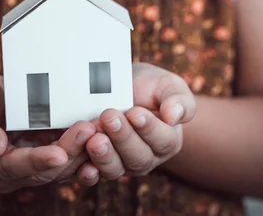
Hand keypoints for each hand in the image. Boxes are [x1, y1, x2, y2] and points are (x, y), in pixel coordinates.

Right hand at [0, 69, 95, 192]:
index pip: (11, 168)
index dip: (36, 161)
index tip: (59, 152)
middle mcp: (3, 174)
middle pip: (42, 172)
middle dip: (68, 152)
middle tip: (89, 129)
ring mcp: (25, 168)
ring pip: (60, 168)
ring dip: (82, 151)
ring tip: (100, 127)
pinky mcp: (43, 156)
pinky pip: (67, 158)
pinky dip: (84, 147)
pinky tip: (100, 129)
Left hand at [77, 63, 195, 183]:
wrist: (121, 87)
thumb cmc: (149, 86)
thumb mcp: (168, 85)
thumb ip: (178, 100)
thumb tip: (175, 117)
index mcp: (168, 140)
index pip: (162, 140)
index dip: (149, 129)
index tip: (136, 113)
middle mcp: (146, 158)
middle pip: (138, 158)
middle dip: (122, 138)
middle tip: (110, 117)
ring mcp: (122, 164)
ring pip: (115, 169)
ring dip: (104, 155)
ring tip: (95, 139)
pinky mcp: (99, 165)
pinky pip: (94, 176)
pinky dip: (89, 173)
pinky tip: (84, 166)